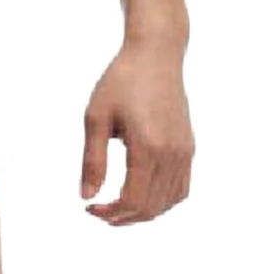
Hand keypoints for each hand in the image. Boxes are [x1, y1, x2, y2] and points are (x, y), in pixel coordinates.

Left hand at [80, 36, 193, 223]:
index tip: (89, 208)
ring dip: (143, 212)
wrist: (155, 55)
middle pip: (152, 207)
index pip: (133, 200)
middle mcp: (172, 154)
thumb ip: (92, 160)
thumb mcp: (96, 117)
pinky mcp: (188, 147)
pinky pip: (181, 188)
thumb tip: (86, 196)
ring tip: (116, 208)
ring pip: (169, 202)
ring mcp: (184, 152)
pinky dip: (162, 200)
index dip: (110, 213)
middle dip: (123, 217)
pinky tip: (141, 195)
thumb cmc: (120, 81)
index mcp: (147, 147)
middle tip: (98, 212)